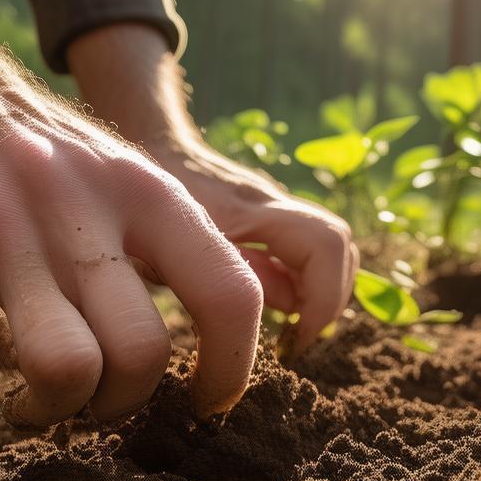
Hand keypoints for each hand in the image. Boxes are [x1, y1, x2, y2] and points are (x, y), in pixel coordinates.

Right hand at [0, 0, 262, 424]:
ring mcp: (3, 227)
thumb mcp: (138, 183)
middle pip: (139, 355)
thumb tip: (229, 357)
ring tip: (38, 395)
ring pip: (61, 370)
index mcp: (151, 195)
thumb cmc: (63, 167)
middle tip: (97, 396)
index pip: (227, 294)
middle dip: (121, 403)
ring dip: (52, 407)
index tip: (205, 403)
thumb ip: (187, 254)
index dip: (230, 369)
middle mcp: (81, 209)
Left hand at [68, 25, 357, 356]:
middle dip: (328, 301)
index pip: (324, 245)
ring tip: (285, 331)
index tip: (291, 341)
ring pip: (329, 250)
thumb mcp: (163, 250)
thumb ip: (213, 281)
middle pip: (339, 247)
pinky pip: (303, 253)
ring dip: (318, 294)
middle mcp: (271, 204)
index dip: (323, 301)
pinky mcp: (266, 219)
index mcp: (251, 210)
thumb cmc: (140, 197)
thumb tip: (264, 321)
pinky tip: (267, 312)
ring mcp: (272, 209)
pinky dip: (300, 286)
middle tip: (293, 340)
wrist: (145, 139)